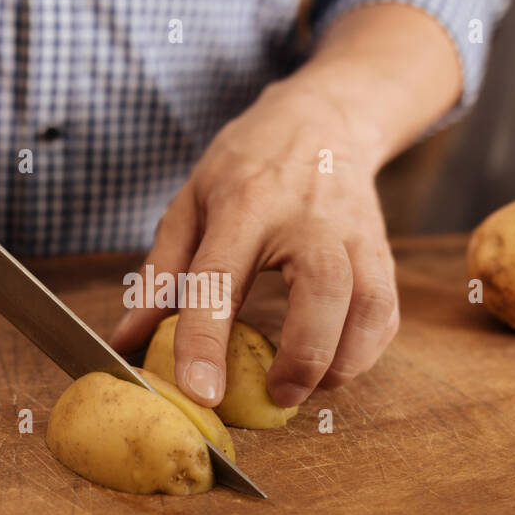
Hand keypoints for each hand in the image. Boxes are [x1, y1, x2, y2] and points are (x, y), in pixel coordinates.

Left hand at [110, 78, 398, 408]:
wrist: (322, 118)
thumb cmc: (246, 166)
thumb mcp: (190, 204)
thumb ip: (160, 275)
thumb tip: (128, 339)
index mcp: (245, 206)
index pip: (222, 279)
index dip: (207, 342)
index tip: (201, 392)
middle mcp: (307, 217)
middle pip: (324, 290)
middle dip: (303, 356)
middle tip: (276, 395)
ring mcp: (354, 231)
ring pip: (369, 304)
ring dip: (341, 361)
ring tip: (306, 388)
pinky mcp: (382, 249)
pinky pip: (386, 311)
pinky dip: (365, 350)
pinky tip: (335, 363)